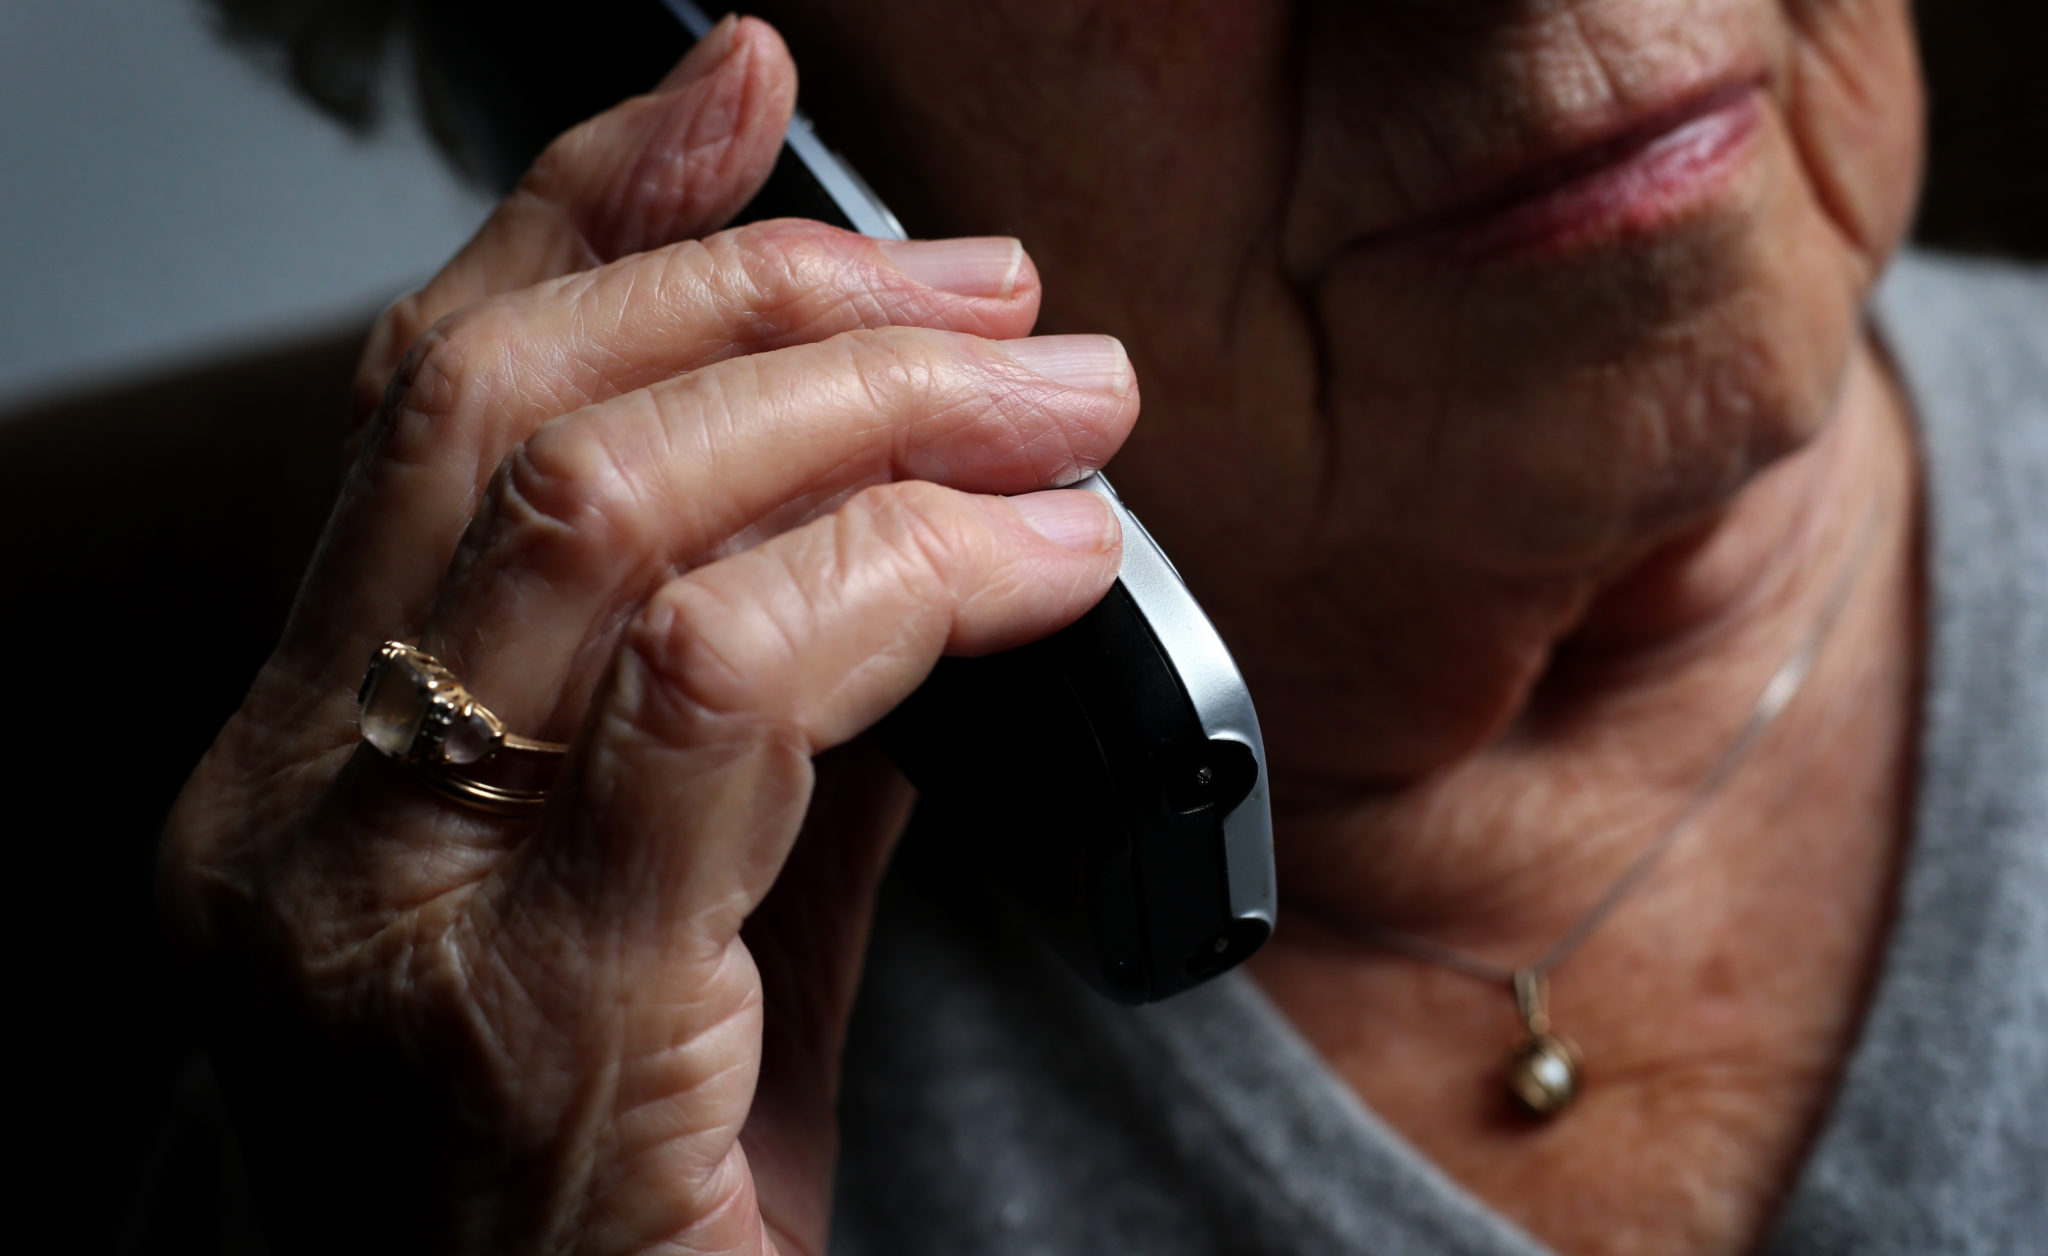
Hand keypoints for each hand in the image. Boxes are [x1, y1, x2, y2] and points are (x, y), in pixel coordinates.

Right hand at [159, 18, 1134, 1254]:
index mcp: (302, 775)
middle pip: (515, 421)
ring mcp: (381, 914)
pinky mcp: (537, 1014)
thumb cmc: (603, 1229)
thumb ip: (749, 743)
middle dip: (783, 305)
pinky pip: (724, 687)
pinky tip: (1041, 572)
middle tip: (997, 306)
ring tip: (1057, 413)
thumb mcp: (667, 933)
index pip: (427, 410)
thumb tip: (902, 546)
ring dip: (870, 416)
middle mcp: (292, 819)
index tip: (738, 99)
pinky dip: (905, 578)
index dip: (589, 217)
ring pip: (612, 516)